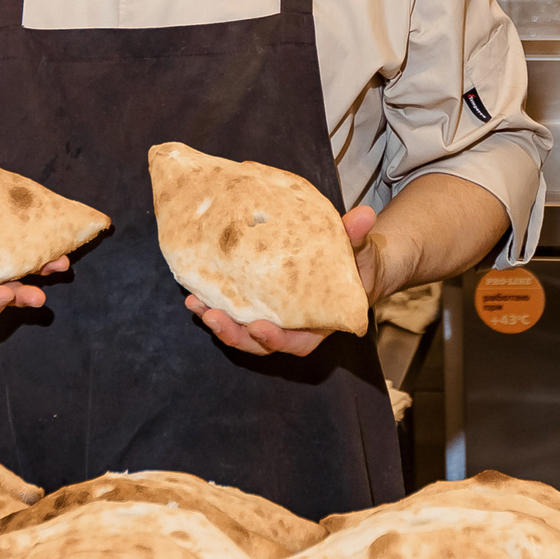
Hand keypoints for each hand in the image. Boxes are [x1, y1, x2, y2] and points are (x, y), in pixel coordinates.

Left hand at [186, 206, 379, 358]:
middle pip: (259, 343)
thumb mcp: (358, 250)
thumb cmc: (354, 262)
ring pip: (240, 332)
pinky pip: (233, 313)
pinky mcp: (255, 305)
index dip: (276, 340)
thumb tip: (365, 214)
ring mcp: (271, 318)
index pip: (297, 343)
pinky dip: (214, 305)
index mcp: (319, 323)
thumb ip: (357, 236)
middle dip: (234, 334)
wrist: (347, 263)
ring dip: (217, 321)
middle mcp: (292, 327)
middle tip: (212, 316)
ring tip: (195, 303)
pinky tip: (194, 291)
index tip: (258, 327)